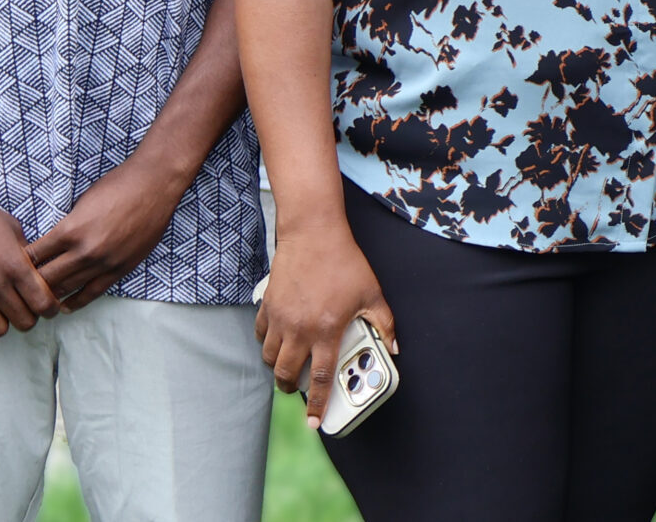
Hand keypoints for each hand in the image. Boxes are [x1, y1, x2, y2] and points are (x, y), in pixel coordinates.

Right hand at [0, 187, 58, 337]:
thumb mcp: (14, 230)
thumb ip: (27, 254)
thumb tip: (37, 273)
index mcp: (16, 266)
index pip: (43, 303)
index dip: (50, 309)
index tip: (48, 307)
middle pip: (24, 322)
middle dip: (30, 318)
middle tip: (25, 309)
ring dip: (4, 324)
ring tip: (2, 313)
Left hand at [24, 154, 187, 311]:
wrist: (155, 184)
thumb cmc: (118, 185)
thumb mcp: (82, 202)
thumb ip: (66, 227)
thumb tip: (50, 245)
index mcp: (70, 230)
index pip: (34, 257)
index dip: (21, 264)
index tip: (13, 269)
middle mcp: (84, 251)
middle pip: (46, 279)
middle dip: (30, 285)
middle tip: (20, 291)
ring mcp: (104, 262)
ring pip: (67, 289)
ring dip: (51, 296)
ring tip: (38, 301)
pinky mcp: (121, 268)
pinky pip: (93, 292)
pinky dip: (76, 301)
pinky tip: (65, 305)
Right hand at [258, 220, 395, 431]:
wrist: (313, 233)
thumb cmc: (344, 262)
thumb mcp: (372, 292)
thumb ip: (384, 322)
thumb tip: (394, 347)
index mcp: (327, 329)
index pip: (321, 377)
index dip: (317, 404)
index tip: (315, 422)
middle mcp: (300, 328)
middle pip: (286, 374)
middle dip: (290, 387)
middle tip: (297, 388)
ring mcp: (280, 318)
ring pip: (269, 357)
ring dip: (277, 367)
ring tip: (288, 364)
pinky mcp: (268, 305)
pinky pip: (260, 334)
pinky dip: (266, 342)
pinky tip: (277, 339)